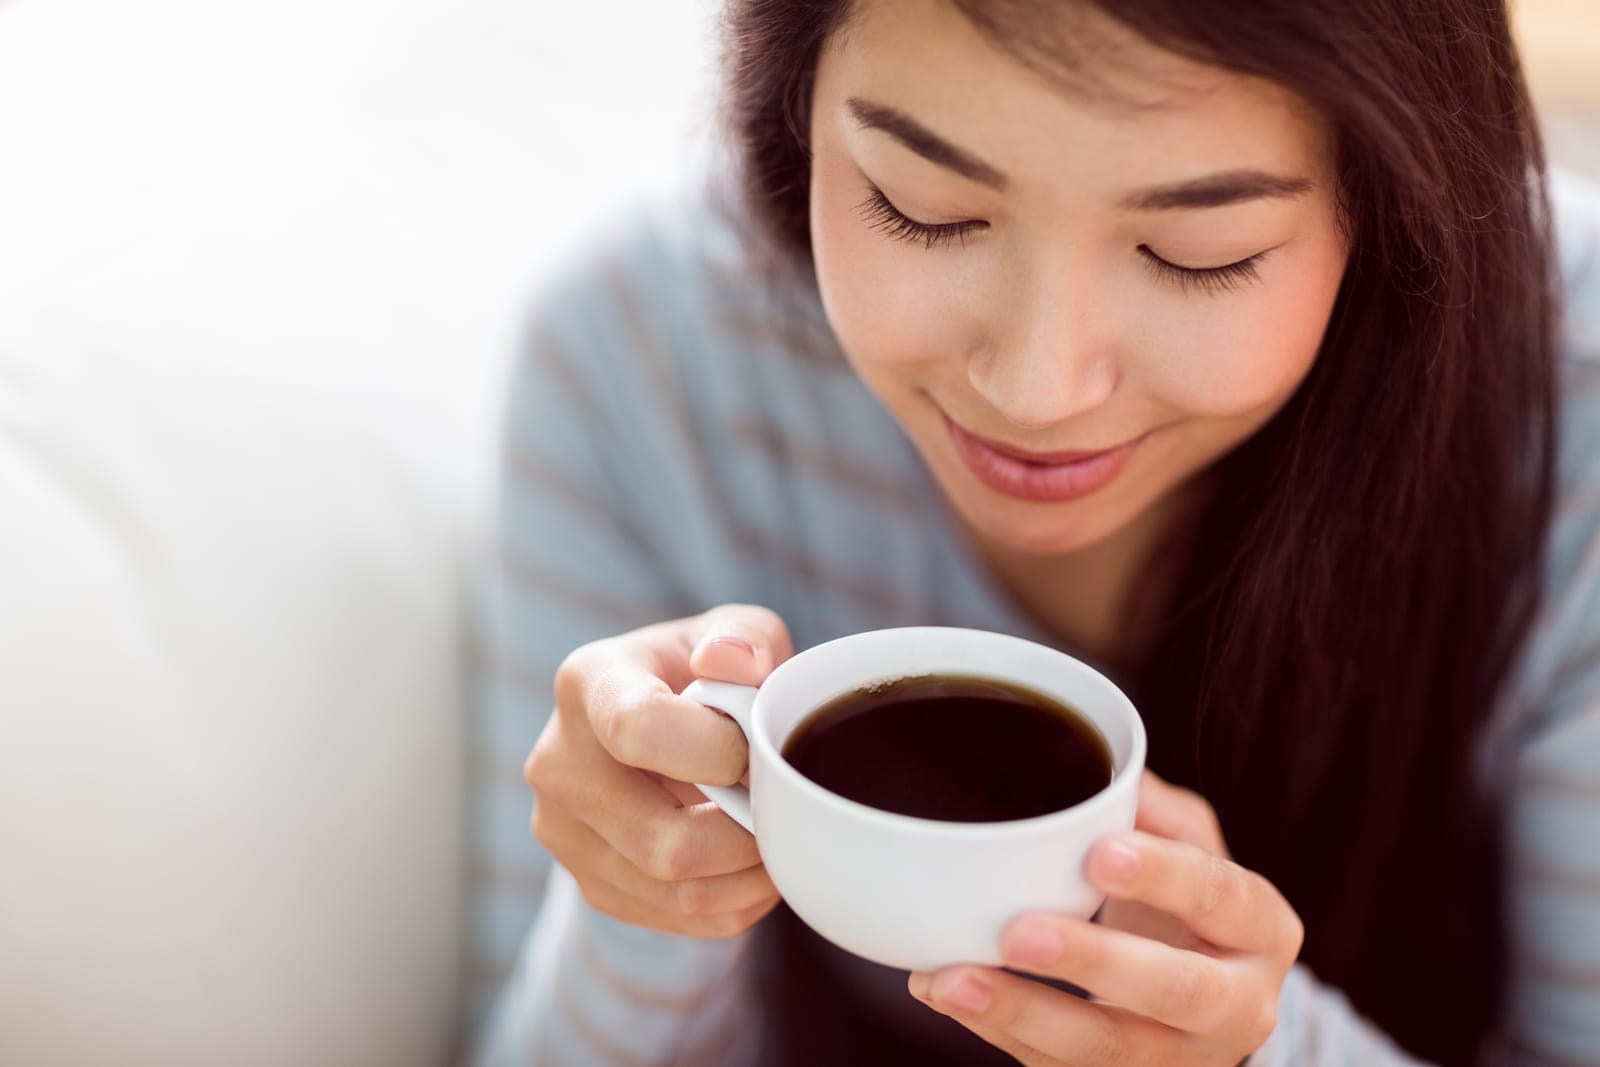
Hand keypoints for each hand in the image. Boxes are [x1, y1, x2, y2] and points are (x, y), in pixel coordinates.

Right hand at [523, 604, 791, 937]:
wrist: (659, 723)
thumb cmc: (705, 674)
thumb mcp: (735, 634)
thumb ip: (746, 637)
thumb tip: (731, 663)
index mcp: (590, 683)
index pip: (637, 730)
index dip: (714, 751)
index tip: (750, 748)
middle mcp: (558, 762)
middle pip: (661, 841)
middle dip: (745, 834)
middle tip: (780, 808)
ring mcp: (564, 831)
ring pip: (672, 891)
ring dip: (747, 877)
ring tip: (778, 839)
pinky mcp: (589, 882)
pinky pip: (676, 919)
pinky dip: (732, 903)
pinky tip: (751, 865)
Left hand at [908, 771, 1302, 1064]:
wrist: (1205, 995)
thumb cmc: (1185, 901)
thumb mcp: (1187, 842)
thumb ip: (1148, 804)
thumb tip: (1094, 763)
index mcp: (1260, 927)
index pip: (1219, 897)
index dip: (1163, 877)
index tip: (1098, 853)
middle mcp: (1237, 1005)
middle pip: (1174, 991)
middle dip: (1093, 961)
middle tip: (1018, 931)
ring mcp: (1182, 1059)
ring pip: (1108, 1048)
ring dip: (1022, 1012)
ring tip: (951, 978)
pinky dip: (998, 1030)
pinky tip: (945, 992)